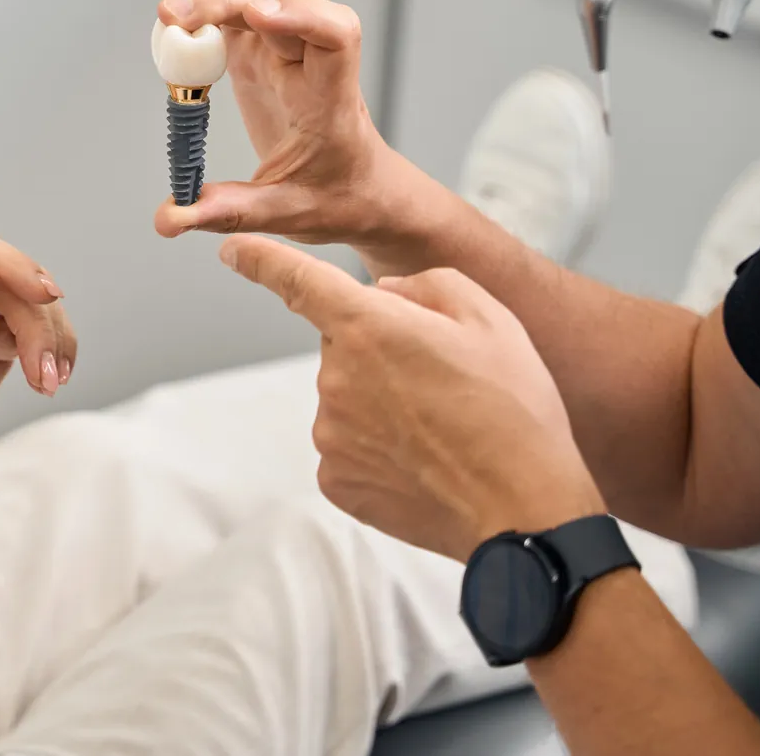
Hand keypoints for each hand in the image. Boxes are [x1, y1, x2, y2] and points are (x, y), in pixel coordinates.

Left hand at [0, 232, 74, 531]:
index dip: (12, 266)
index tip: (45, 295)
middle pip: (10, 281)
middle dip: (37, 321)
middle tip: (44, 370)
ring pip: (31, 306)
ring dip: (50, 340)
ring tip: (49, 383)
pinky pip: (35, 334)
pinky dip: (51, 354)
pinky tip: (50, 381)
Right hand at [151, 0, 442, 272]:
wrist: (361, 188)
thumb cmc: (338, 198)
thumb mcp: (284, 215)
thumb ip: (225, 212)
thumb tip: (168, 218)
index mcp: (329, 100)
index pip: (335, 36)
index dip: (299, 14)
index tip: (255, 16)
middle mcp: (310, 61)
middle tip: (172, 20)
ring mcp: (286, 48)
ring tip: (171, 23)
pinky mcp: (262, 47)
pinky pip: (236, 5)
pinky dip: (204, 9)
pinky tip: (178, 37)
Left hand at [222, 233, 603, 560]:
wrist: (524, 510)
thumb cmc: (514, 410)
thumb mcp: (489, 317)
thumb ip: (426, 285)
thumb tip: (383, 294)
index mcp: (366, 326)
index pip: (297, 280)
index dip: (262, 259)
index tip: (235, 248)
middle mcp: (334, 378)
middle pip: (345, 346)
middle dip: (382, 352)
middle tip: (443, 383)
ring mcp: (330, 433)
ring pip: (348, 399)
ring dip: (383, 405)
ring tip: (444, 429)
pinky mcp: (336, 480)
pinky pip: (351, 447)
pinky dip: (380, 450)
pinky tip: (424, 462)